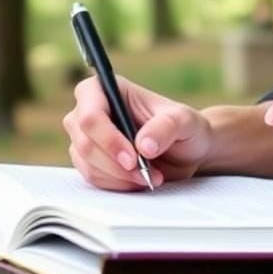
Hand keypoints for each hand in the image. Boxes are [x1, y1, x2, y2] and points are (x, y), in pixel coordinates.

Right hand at [64, 75, 212, 190]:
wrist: (187, 152)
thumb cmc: (184, 128)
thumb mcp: (185, 122)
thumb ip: (166, 127)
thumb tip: (143, 145)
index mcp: (109, 89)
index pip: (90, 114)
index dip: (108, 139)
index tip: (133, 159)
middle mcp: (91, 109)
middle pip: (85, 142)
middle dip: (116, 164)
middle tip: (145, 173)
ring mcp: (86, 136)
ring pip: (86, 163)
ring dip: (119, 177)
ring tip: (150, 176)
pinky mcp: (89, 160)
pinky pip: (92, 178)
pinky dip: (116, 184)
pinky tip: (139, 180)